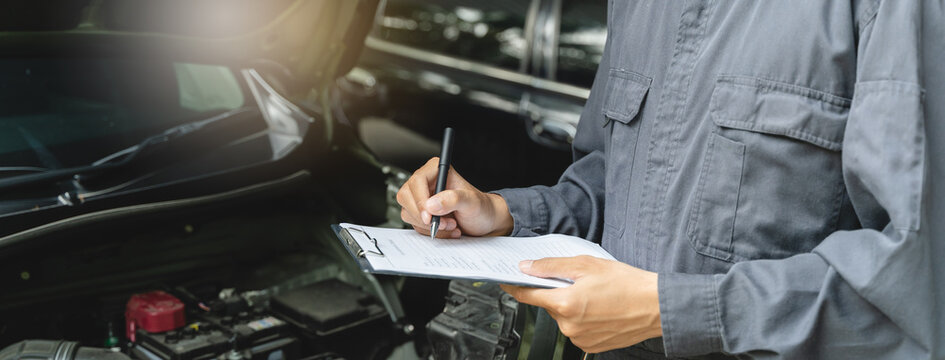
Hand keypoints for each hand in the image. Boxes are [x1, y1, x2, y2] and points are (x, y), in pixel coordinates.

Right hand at [396, 157, 513, 237]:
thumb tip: (431, 204)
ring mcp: (422, 198)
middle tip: (443, 223)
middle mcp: (426, 182)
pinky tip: (446, 228)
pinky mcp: (421, 213)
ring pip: (408, 213)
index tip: (429, 217)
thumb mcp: (472, 202)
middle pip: (406, 197)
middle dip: (424, 216)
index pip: (417, 181)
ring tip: (451, 225)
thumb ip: (454, 199)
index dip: (420, 200)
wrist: (484, 222)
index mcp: (436, 170)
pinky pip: (414, 224)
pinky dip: (430, 231)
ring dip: (429, 225)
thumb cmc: (481, 207)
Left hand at [501, 256, 661, 353]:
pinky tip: (599, 308)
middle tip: (577, 280)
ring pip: (562, 317)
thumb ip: (552, 267)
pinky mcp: (590, 345)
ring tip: (594, 295)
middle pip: (548, 305)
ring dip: (570, 305)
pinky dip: (582, 317)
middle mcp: (569, 325)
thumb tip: (528, 268)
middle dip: (556, 291)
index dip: (515, 285)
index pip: (527, 295)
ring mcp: (579, 338)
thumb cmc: (627, 284)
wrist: (656, 306)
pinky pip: (576, 329)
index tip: (506, 280)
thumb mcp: (586, 264)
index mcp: (565, 303)